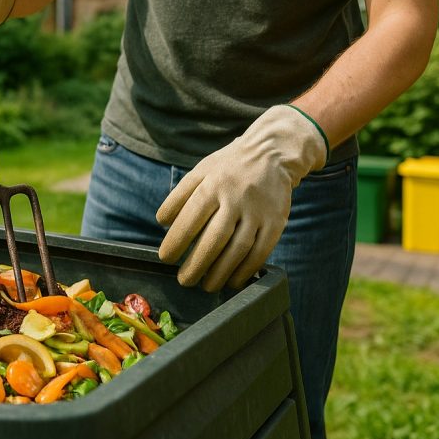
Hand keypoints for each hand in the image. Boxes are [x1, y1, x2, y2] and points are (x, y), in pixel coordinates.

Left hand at [156, 105, 328, 291]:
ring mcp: (258, 212)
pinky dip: (245, 270)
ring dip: (221, 272)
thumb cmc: (228, 167)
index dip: (176, 241)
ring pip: (238, 249)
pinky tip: (232, 280)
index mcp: (213, 185)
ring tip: (206, 285)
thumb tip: (162, 223)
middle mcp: (236, 198)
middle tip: (184, 280)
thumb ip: (179, 196)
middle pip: (214, 239)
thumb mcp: (200, 171)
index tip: (165, 258)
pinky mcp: (276, 222)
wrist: (271, 153)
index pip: (190, 218)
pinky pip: (260, 252)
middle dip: (196, 264)